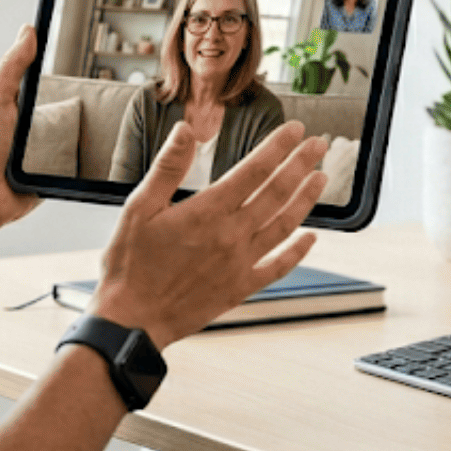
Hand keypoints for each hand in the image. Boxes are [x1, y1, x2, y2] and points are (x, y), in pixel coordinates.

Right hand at [92, 121, 326, 347]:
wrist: (132, 320)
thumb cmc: (130, 265)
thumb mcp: (137, 208)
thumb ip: (167, 168)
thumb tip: (186, 131)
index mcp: (207, 211)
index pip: (254, 170)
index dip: (278, 147)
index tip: (295, 130)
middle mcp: (231, 235)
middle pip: (276, 192)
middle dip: (300, 165)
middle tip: (318, 145)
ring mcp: (240, 263)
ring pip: (284, 225)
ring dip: (305, 199)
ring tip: (321, 179)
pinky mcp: (241, 287)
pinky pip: (278, 266)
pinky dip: (297, 251)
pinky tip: (310, 238)